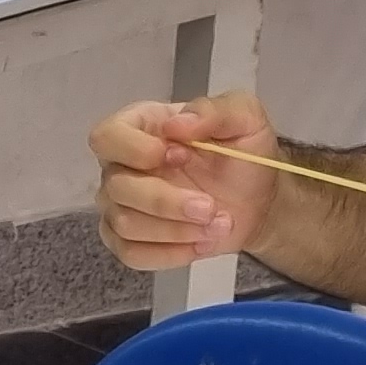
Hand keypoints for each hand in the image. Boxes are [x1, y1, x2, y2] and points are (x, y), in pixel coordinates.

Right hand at [92, 94, 282, 271]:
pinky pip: (131, 253)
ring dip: (175, 230)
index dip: (135, 149)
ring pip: (124, 224)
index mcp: (140, 128)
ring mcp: (120, 205)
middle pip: (117, 188)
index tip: (179, 155)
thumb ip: (214, 110)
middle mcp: (121, 166)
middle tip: (210, 206)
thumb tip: (176, 124)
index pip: (107, 136)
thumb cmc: (244, 154)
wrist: (258, 200)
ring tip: (216, 225)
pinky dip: (168, 253)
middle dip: (167, 202)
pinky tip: (199, 244)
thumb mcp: (245, 117)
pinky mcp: (128, 240)